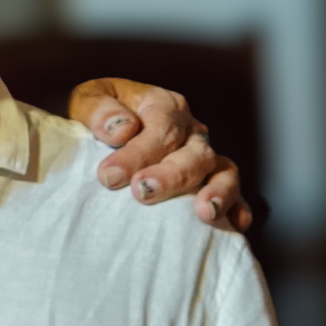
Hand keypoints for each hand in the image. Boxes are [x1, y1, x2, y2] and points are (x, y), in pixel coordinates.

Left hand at [68, 78, 251, 230]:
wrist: (100, 135)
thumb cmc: (97, 118)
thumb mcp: (87, 100)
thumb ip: (99, 110)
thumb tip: (122, 129)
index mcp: (165, 106)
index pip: (160, 129)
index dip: (137, 153)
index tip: (109, 176)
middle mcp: (191, 131)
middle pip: (193, 153)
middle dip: (170, 176)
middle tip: (142, 192)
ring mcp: (206, 158)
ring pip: (224, 172)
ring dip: (217, 192)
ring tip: (204, 212)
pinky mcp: (212, 184)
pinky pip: (236, 195)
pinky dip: (237, 209)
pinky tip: (234, 225)